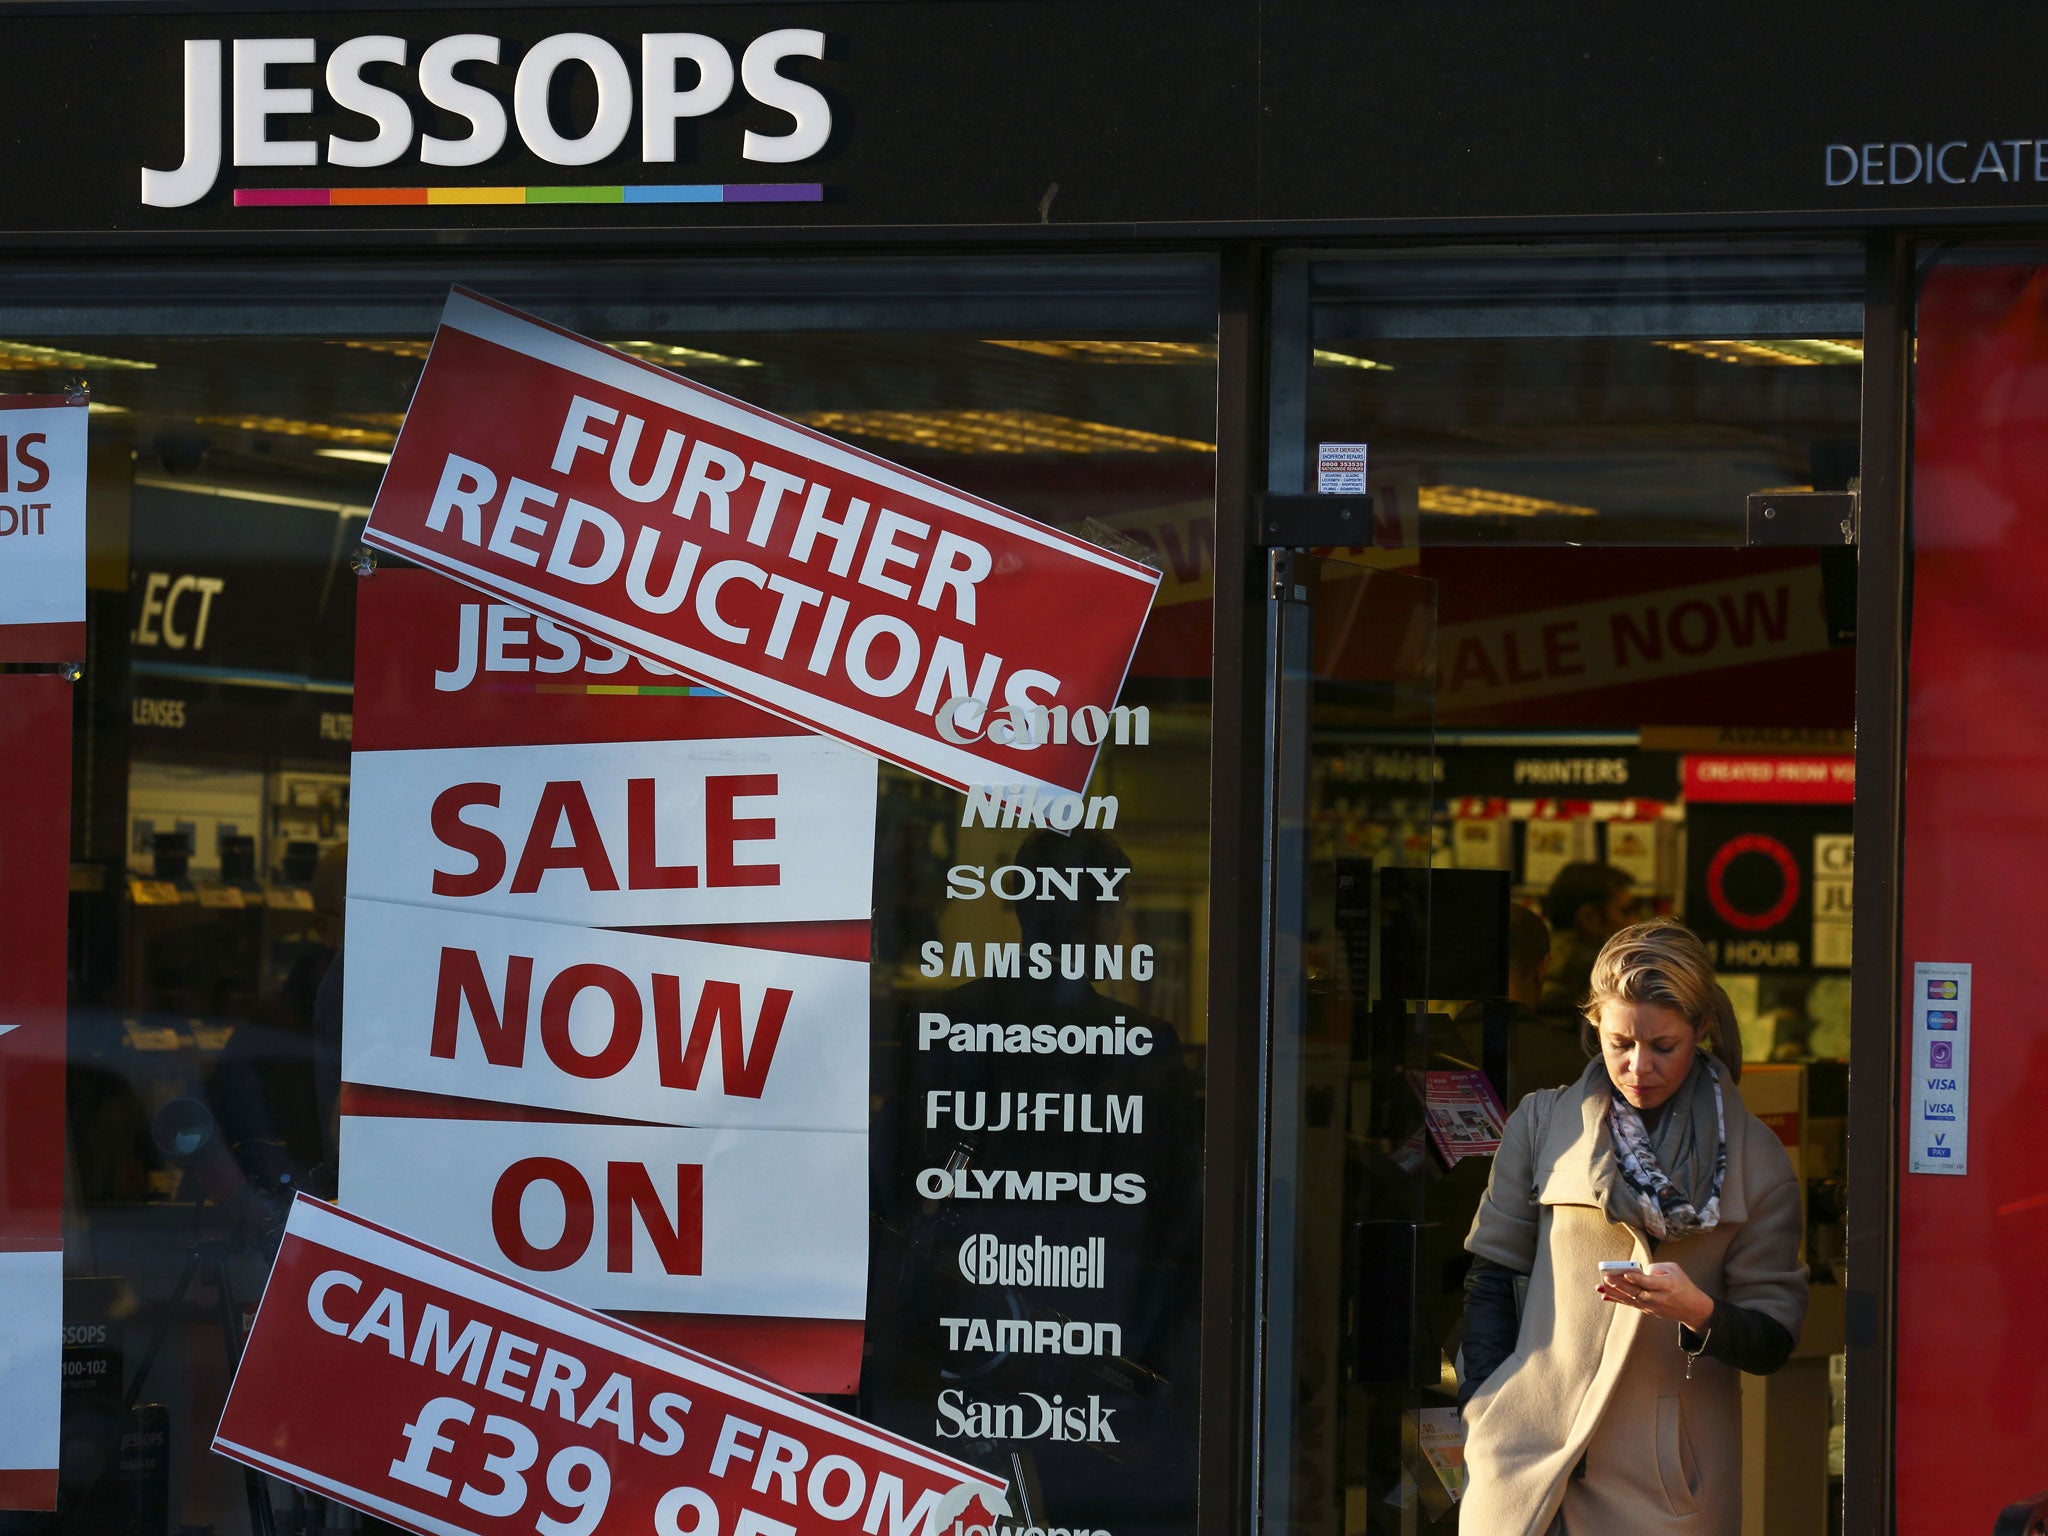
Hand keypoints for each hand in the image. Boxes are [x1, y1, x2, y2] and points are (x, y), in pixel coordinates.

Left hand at [1597, 1261, 1714, 1331]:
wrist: (1693, 1308)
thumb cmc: (1682, 1284)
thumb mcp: (1674, 1269)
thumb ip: (1656, 1267)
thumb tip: (1639, 1271)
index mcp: (1668, 1286)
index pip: (1650, 1282)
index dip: (1637, 1278)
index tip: (1626, 1273)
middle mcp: (1659, 1298)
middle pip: (1637, 1292)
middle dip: (1620, 1285)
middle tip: (1606, 1277)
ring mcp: (1652, 1306)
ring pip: (1631, 1299)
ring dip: (1614, 1293)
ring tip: (1600, 1287)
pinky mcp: (1648, 1310)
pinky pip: (1630, 1304)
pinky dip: (1617, 1299)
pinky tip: (1605, 1295)